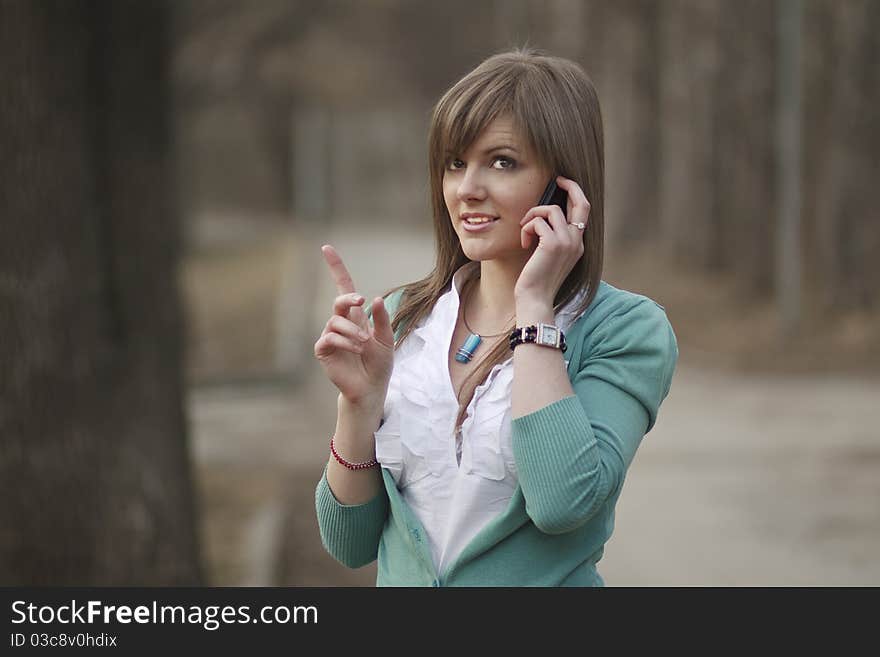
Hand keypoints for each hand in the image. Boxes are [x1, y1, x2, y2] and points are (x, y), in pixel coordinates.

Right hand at [313, 245, 394, 410]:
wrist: (372, 387)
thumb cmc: (379, 363)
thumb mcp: (386, 338)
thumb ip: (381, 319)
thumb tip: (373, 298)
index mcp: (356, 316)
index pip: (343, 287)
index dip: (335, 268)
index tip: (326, 248)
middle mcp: (340, 322)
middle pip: (339, 300)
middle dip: (349, 299)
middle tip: (361, 301)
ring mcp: (330, 335)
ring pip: (336, 321)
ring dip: (353, 331)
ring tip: (364, 345)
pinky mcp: (323, 350)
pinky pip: (330, 337)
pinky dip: (345, 342)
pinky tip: (356, 350)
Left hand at [515, 175, 588, 303]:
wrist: (535, 299)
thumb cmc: (537, 279)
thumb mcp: (549, 255)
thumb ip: (552, 237)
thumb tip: (542, 216)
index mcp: (578, 244)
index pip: (584, 211)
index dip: (575, 194)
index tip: (563, 184)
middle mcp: (577, 241)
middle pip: (581, 202)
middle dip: (570, 186)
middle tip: (556, 180)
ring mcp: (567, 242)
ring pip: (551, 210)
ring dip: (533, 216)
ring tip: (525, 231)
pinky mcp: (553, 244)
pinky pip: (537, 221)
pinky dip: (526, 228)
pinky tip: (524, 243)